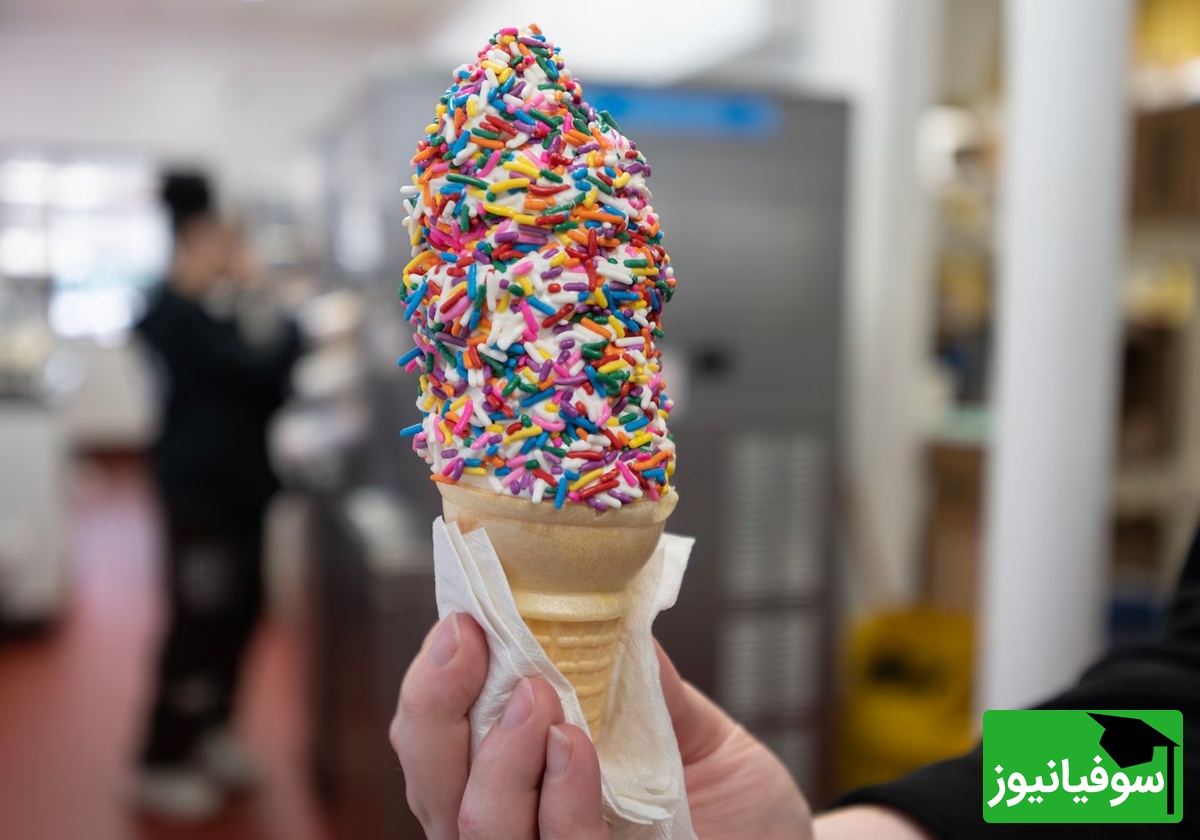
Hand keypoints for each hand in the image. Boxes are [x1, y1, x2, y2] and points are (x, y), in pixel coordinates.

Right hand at [390, 612, 811, 838]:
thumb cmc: (736, 802)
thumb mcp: (693, 728)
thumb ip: (645, 681)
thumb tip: (603, 603)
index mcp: (523, 779)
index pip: (443, 739)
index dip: (433, 684)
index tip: (461, 620)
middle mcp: (521, 831)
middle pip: (435, 789)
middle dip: (438, 714)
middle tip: (477, 645)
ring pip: (476, 831)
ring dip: (498, 757)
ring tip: (540, 696)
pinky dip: (559, 804)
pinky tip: (575, 749)